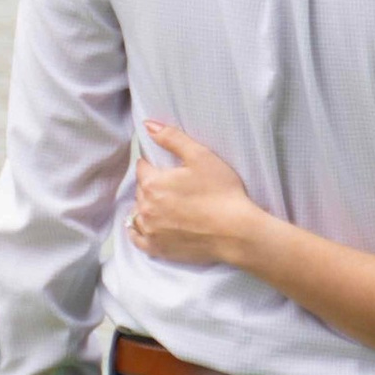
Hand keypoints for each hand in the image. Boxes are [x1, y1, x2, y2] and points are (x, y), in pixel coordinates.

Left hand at [127, 119, 263, 268]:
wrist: (236, 232)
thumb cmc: (221, 192)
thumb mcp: (200, 156)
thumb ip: (172, 138)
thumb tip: (148, 125)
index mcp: (152, 183)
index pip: (142, 167)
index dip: (155, 164)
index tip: (168, 168)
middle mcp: (145, 207)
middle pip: (141, 190)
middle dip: (152, 186)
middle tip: (174, 186)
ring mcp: (150, 230)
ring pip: (138, 213)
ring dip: (146, 207)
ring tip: (164, 205)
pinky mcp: (158, 249)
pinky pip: (138, 239)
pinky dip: (139, 231)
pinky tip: (147, 226)